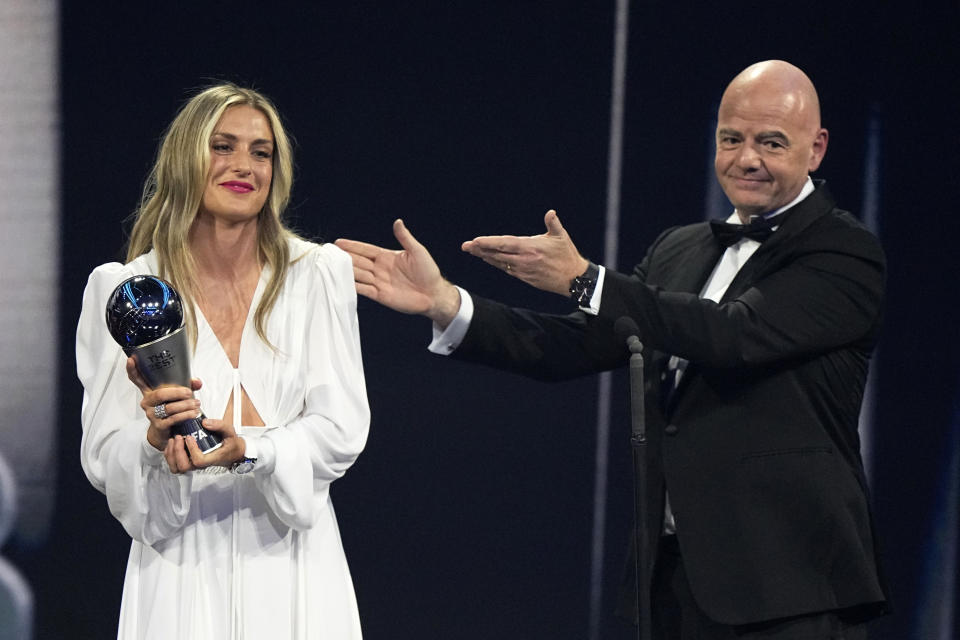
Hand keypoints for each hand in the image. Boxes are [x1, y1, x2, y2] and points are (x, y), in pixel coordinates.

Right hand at [126, 356, 201, 451]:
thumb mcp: (178, 395)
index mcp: (149, 392)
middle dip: (177, 392)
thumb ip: (188, 385)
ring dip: (185, 405)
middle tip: (189, 392)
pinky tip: (193, 413)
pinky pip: (173, 418)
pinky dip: (185, 415)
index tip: (131, 359)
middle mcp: (147, 402)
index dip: (133, 370)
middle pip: (160, 394)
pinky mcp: (159, 425)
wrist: (167, 431)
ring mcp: (151, 414)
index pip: (137, 380)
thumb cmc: (172, 408)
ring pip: (169, 407)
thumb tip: (198, 382)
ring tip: (196, 403)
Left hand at [161, 418, 244, 474]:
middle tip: (178, 437)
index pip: (198, 460)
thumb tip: (205, 422)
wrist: (232, 452)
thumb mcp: (230, 431)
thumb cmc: (230, 443)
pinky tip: (172, 444)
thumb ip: (219, 425)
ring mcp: (194, 464)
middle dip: (178, 452)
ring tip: (173, 440)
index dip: (192, 450)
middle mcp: (201, 464)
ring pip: (177, 467)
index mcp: (212, 458)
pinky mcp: (189, 462)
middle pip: (184, 466)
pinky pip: (175, 464)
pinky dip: (170, 455)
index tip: (189, 437)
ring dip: (172, 454)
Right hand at [335, 219, 461, 326]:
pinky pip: (364, 290)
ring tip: (332, 267)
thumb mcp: (417, 251)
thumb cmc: (429, 272)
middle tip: (330, 254)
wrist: (434, 294)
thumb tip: (398, 222)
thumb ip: (405, 238)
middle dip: (345, 257)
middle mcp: (380, 269)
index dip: (353, 246)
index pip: (366, 249)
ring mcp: (379, 282)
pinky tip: (344, 282)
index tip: (339, 242)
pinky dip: (353, 286)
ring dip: (347, 271)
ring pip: (359, 275)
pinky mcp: (380, 295)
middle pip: (359, 262)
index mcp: (387, 257)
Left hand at [461, 210, 588, 295]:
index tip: (475, 241)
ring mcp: (523, 271)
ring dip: (485, 256)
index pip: (504, 244)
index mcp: (530, 248)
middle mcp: (524, 260)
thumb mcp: (561, 237)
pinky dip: (496, 263)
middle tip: (465, 246)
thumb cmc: (567, 255)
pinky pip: (506, 269)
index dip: (488, 243)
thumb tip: (550, 212)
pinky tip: (488, 259)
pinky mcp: (525, 278)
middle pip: (497, 254)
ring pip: (499, 263)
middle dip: (480, 250)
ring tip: (472, 251)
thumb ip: (553, 223)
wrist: (573, 280)